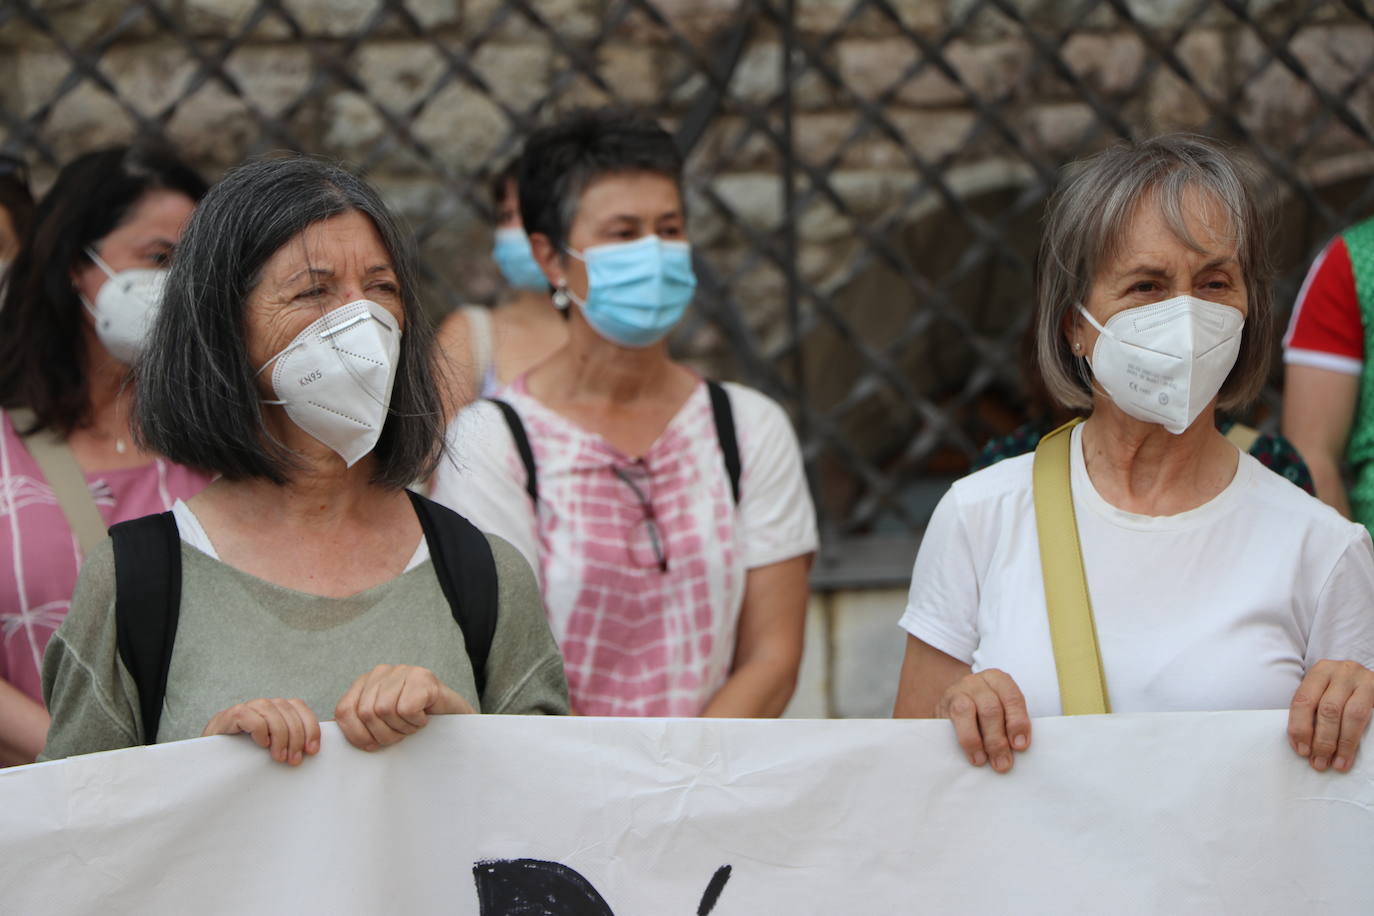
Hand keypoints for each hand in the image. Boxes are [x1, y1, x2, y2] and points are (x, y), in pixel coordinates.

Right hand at [202, 698, 320, 765]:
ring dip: (280, 736)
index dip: (311, 727)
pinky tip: (261, 745)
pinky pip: (252, 718)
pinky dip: (260, 731)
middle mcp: (263, 704)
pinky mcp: (231, 715)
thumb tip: (314, 750)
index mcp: (277, 709)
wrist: (209, 758)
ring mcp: (247, 707)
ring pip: (272, 712)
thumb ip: (290, 742)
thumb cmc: (245, 755)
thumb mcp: (272, 748)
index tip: (313, 751)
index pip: (299, 707)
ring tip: (279, 757)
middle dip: (296, 737)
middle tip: (294, 760)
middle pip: (288, 711)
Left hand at [333, 664, 475, 751]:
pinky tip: (426, 717)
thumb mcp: (381, 726)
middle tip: (403, 733)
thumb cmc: (416, 727)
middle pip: (366, 713)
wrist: (457, 724)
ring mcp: (404, 671)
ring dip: (403, 728)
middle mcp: (382, 671)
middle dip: (385, 734)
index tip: (375, 744)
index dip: (358, 736)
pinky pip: (406, 709)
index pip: (344, 711)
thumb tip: (325, 741)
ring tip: (415, 724)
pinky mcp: (424, 677)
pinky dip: (417, 721)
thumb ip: (357, 725)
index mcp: (366, 683)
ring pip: (385, 710)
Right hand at [936, 668, 1030, 773]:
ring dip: (977, 740)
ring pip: (967, 711)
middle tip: (1002, 763)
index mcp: (998, 680)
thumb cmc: (986, 714)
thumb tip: (1016, 750)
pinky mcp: (942, 704)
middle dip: (997, 739)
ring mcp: (958, 690)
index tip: (1020, 746)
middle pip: (991, 708)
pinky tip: (970, 754)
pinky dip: (963, 739)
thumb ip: (1010, 726)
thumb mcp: (1002, 712)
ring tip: (982, 760)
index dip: (1017, 722)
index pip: (1012, 698)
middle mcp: (977, 681)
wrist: (956, 708)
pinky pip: (951, 720)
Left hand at [1288, 659, 1373, 772]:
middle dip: (1321, 740)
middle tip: (1319, 762)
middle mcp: (1340, 671)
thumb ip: (1313, 712)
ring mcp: (1362, 679)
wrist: (1370, 682)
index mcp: (1320, 671)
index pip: (1303, 700)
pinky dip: (1356, 739)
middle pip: (1327, 709)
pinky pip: (1367, 716)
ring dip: (1341, 743)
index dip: (1300, 728)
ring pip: (1350, 714)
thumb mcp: (1324, 694)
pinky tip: (1350, 754)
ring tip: (1336, 763)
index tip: (1301, 751)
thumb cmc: (1342, 693)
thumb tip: (1302, 746)